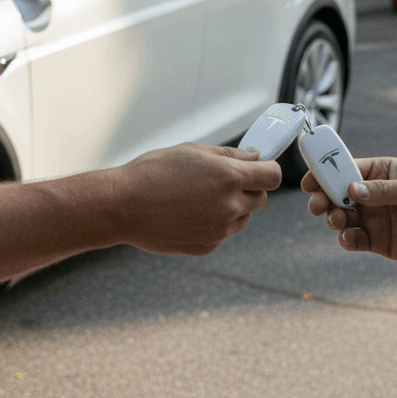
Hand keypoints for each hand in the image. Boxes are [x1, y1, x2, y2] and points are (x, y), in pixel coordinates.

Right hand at [110, 143, 281, 255]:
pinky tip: (187, 214)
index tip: (258, 167)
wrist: (124, 206)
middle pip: (260, 199)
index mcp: (230, 178)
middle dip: (248, 189)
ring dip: (232, 208)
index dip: (267, 169)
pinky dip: (213, 224)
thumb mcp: (193, 151)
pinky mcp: (207, 246)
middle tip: (221, 181)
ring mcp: (220, 230)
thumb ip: (229, 155)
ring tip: (199, 198)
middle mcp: (230, 206)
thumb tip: (254, 156)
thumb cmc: (154, 172)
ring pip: (242, 218)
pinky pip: (222, 234)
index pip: (272, 176)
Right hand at [302, 156, 396, 265]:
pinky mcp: (378, 241)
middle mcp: (372, 194)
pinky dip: (346, 240)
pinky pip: (354, 240)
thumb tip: (351, 189)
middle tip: (319, 206)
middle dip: (323, 198)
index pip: (345, 168)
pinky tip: (349, 239)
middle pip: (336, 194)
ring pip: (341, 217)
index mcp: (380, 172)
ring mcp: (373, 218)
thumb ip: (382, 190)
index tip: (310, 180)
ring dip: (333, 219)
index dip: (325, 173)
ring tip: (338, 222)